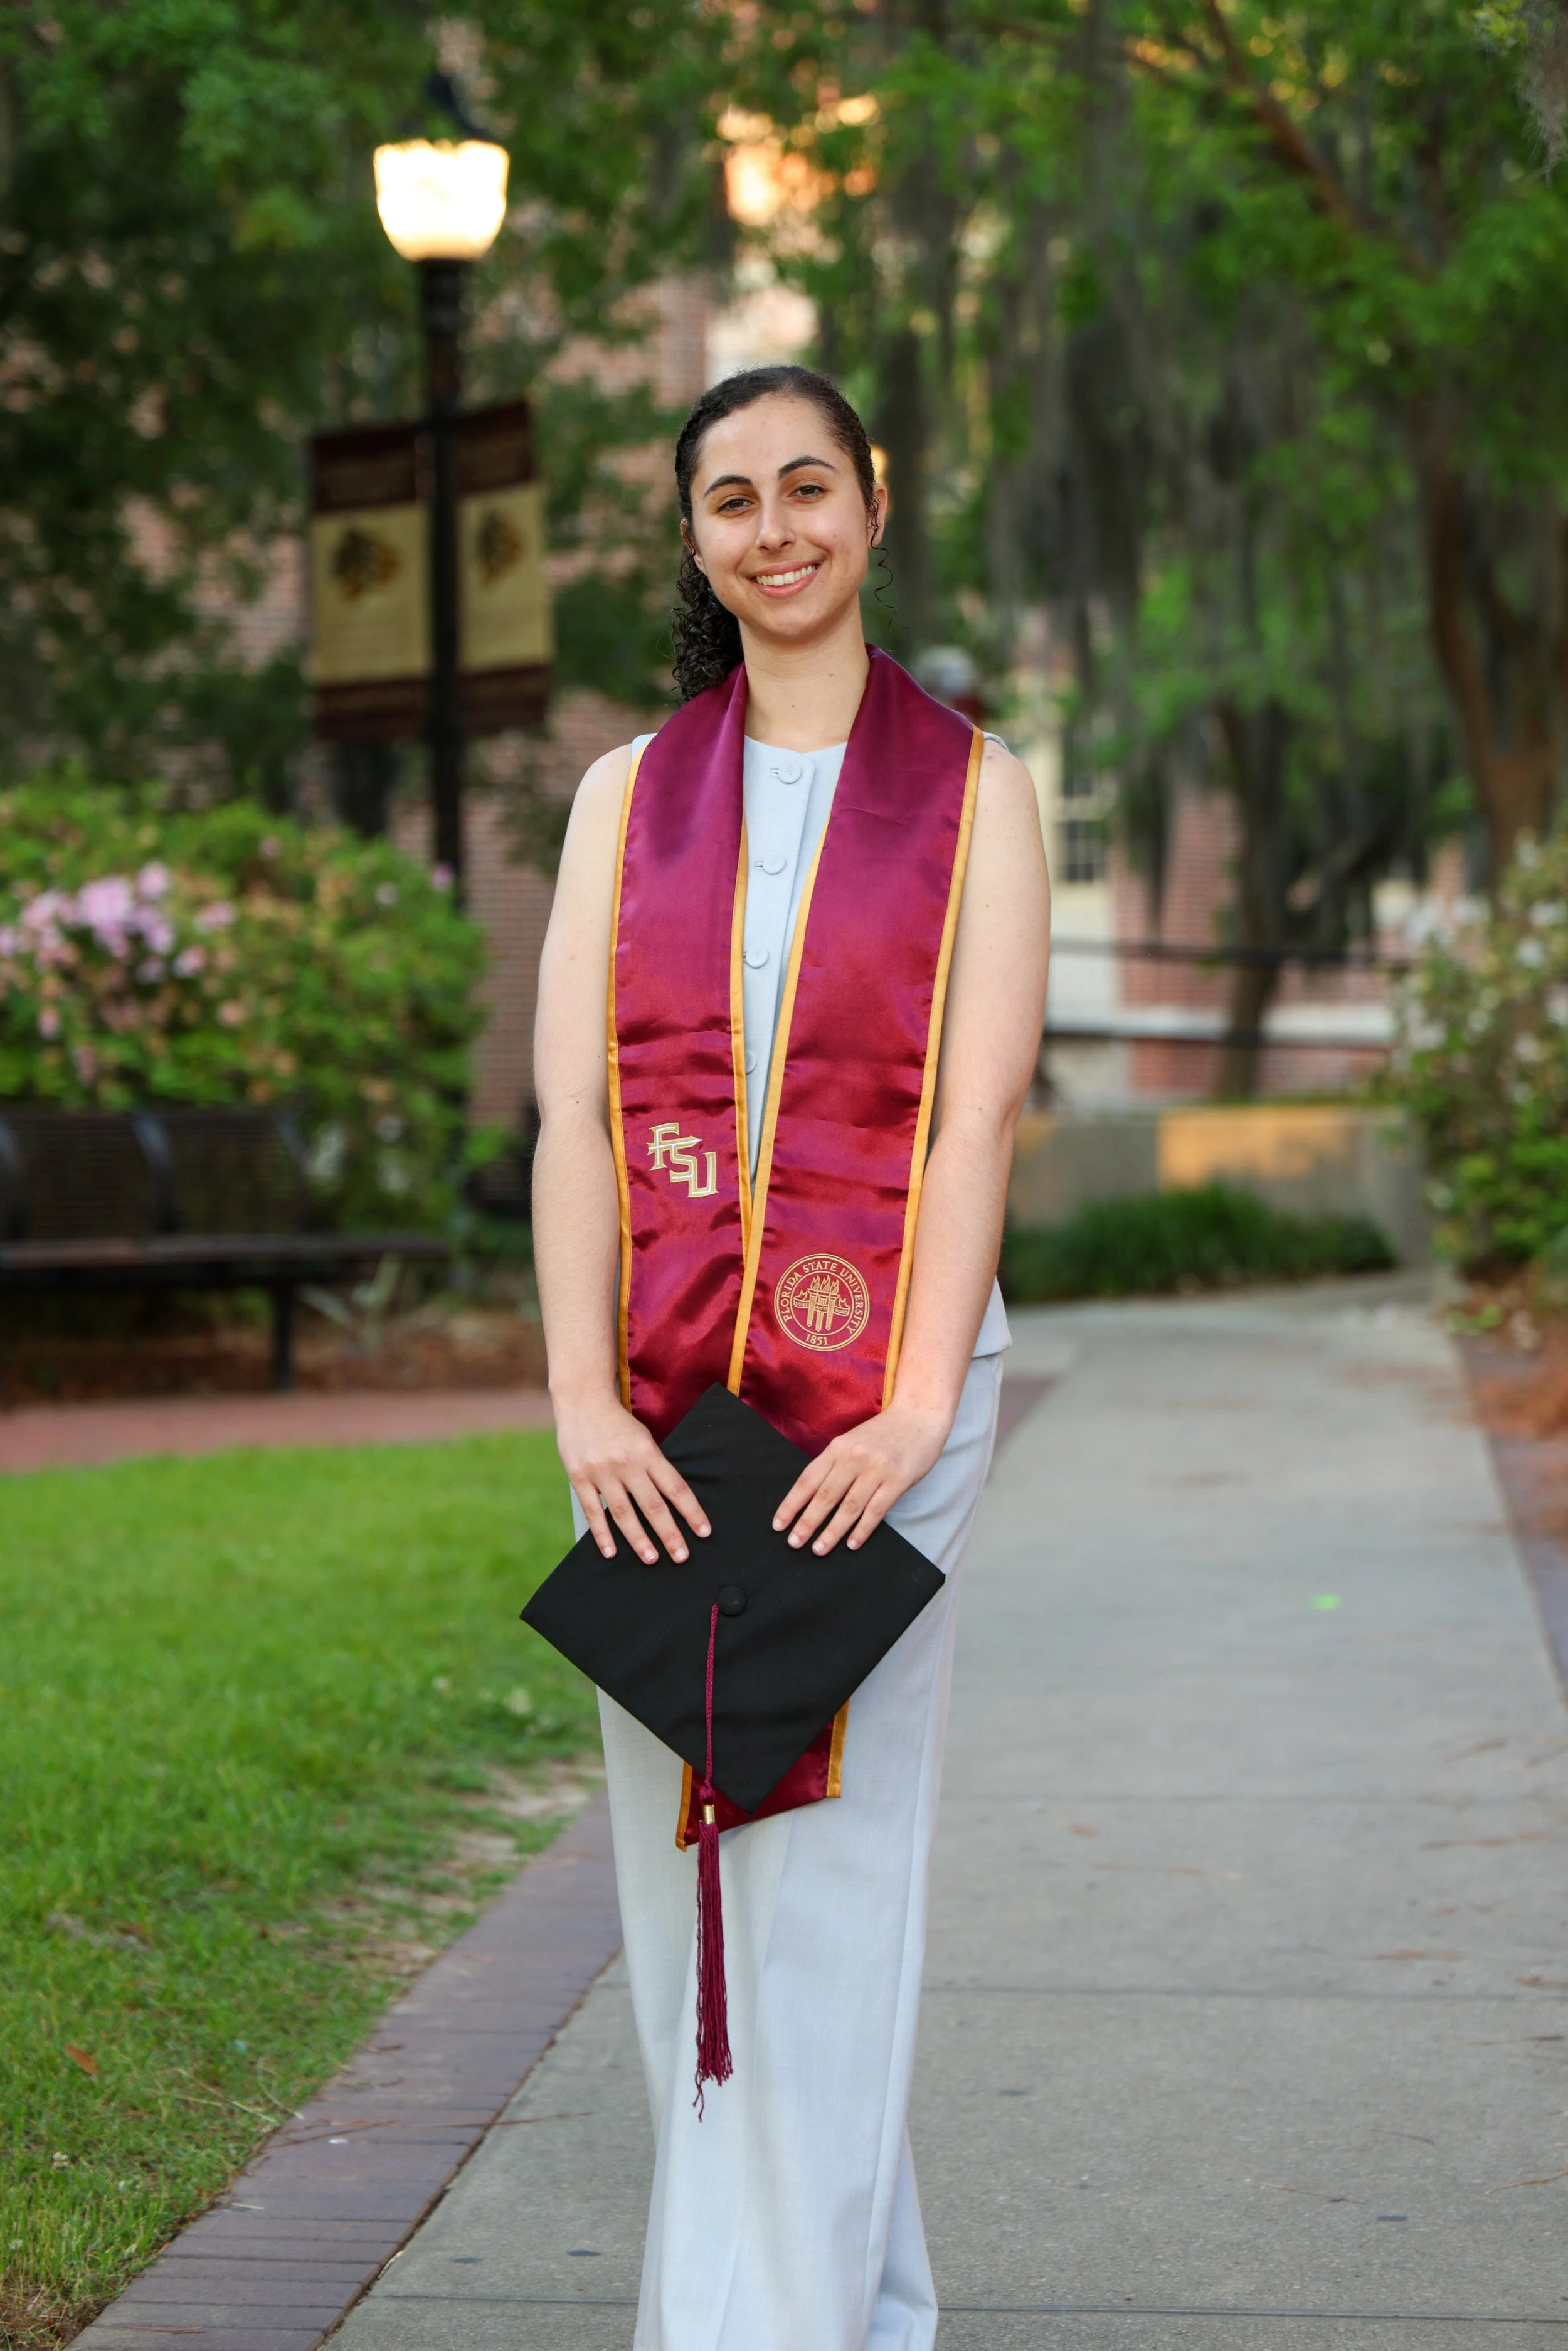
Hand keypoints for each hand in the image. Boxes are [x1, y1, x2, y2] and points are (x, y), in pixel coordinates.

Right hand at [555, 1392, 709, 1564]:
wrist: (582, 1401)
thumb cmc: (618, 1424)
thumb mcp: (643, 1438)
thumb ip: (654, 1466)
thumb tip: (672, 1501)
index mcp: (647, 1451)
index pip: (675, 1487)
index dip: (691, 1511)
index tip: (703, 1532)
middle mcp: (626, 1462)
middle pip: (652, 1504)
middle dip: (669, 1533)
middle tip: (681, 1556)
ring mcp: (601, 1471)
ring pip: (623, 1512)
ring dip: (638, 1539)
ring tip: (651, 1559)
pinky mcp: (579, 1477)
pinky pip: (593, 1511)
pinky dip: (602, 1534)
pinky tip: (611, 1552)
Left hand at [772, 1400, 951, 1557]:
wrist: (919, 1416)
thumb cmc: (883, 1434)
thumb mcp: (852, 1442)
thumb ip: (835, 1464)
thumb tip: (811, 1498)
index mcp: (838, 1447)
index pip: (808, 1479)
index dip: (791, 1504)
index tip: (779, 1524)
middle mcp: (854, 1457)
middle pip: (825, 1495)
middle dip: (807, 1522)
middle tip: (795, 1543)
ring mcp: (876, 1469)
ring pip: (849, 1506)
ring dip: (832, 1531)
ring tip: (819, 1549)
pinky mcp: (897, 1480)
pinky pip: (876, 1510)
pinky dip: (862, 1530)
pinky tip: (852, 1544)